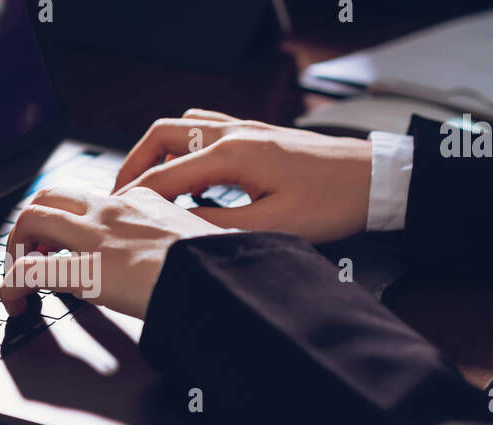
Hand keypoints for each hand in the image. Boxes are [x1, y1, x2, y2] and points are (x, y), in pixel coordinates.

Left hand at [0, 185, 231, 318]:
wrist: (224, 277)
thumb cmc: (221, 265)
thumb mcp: (203, 240)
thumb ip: (183, 242)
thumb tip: (186, 261)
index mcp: (142, 201)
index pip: (93, 199)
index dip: (73, 222)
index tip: (71, 245)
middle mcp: (112, 210)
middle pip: (51, 195)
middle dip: (33, 223)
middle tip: (33, 252)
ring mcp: (95, 236)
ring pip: (31, 219)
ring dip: (16, 246)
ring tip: (19, 275)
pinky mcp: (85, 269)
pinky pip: (28, 270)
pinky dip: (11, 286)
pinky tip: (16, 303)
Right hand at [113, 109, 372, 243]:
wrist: (376, 179)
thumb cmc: (334, 202)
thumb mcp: (272, 226)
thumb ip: (217, 225)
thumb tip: (175, 228)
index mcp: (233, 154)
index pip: (165, 174)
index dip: (135, 196)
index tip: (116, 216)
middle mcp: (235, 133)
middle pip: (163, 136)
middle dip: (134, 165)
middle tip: (120, 195)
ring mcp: (247, 128)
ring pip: (182, 127)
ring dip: (159, 153)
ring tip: (148, 185)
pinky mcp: (259, 134)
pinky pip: (206, 129)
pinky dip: (185, 148)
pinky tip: (190, 174)